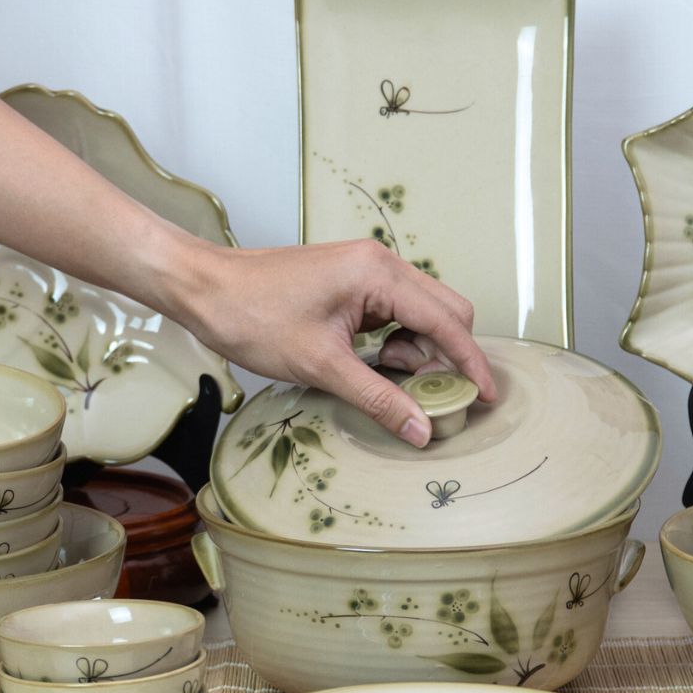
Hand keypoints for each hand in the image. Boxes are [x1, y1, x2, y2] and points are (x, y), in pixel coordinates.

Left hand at [162, 235, 495, 445]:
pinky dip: (397, 340)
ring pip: (423, 312)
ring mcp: (367, 269)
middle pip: (445, 310)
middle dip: (444, 355)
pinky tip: (372, 362)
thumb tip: (423, 430)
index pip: (446, 321)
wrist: (206, 290)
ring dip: (418, 350)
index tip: (486, 396)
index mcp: (378, 274)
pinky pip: (397, 311)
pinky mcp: (353, 281)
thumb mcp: (321, 366)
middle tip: (426, 393)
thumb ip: (379, 398)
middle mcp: (381, 262)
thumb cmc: (253, 317)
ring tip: (385, 376)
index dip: (470, 362)